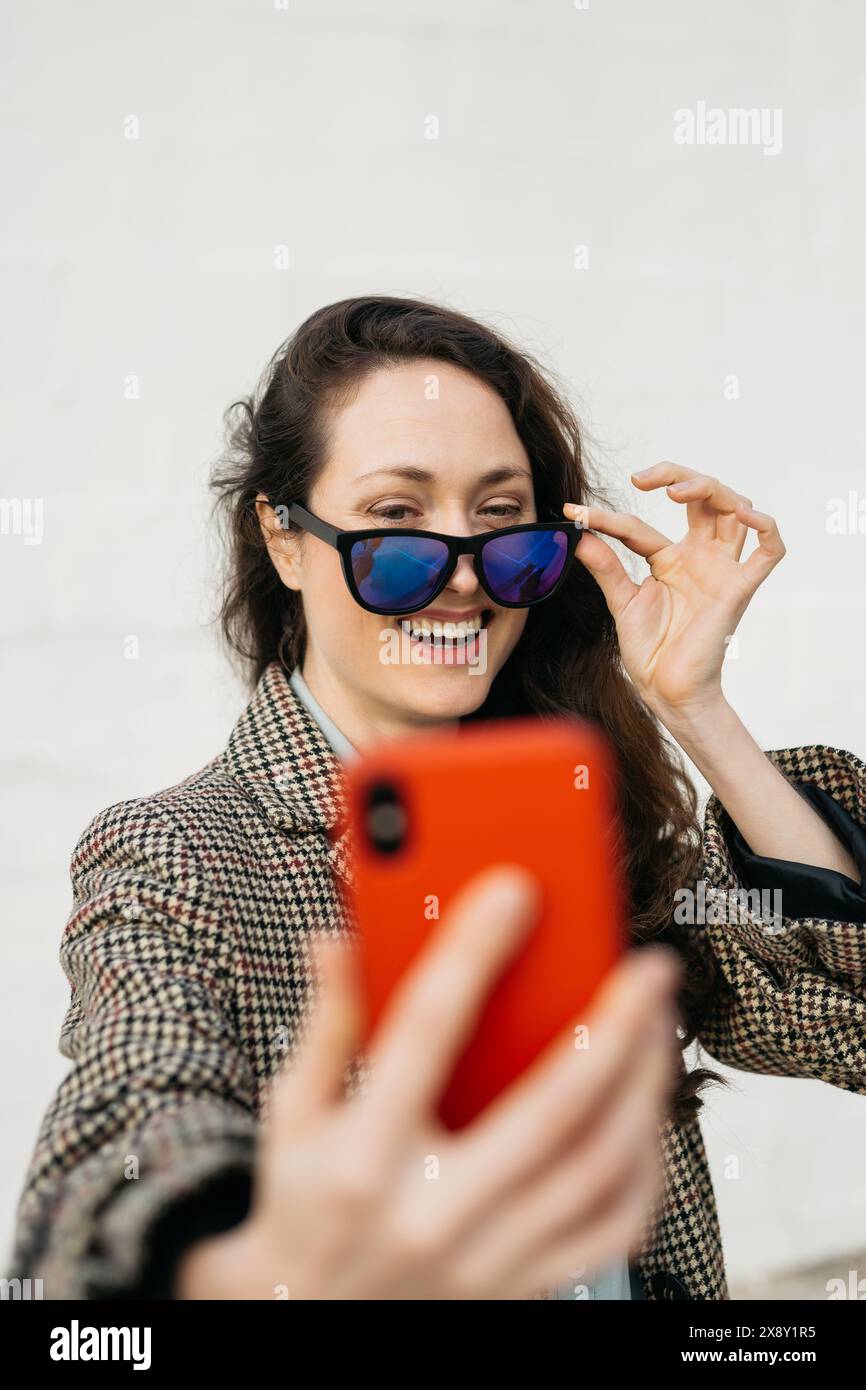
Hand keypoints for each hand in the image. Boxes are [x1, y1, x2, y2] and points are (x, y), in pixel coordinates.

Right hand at [177, 864, 681, 1300]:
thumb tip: (337, 939)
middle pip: (551, 1107)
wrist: (307, 1320)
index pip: (424, 1033)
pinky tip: (647, 1114)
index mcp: (363, 1156)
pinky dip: (645, 1166)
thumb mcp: (293, 1113)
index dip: (471, 952)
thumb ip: (326, 1024)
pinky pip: (613, 1228)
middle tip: (649, 968)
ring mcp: (486, 1258)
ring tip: (657, 1028)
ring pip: (598, 1166)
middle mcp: (431, 1211)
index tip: (515, 890)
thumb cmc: (304, 1202)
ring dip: (643, 1087)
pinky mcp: (524, 1287)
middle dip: (615, 1026)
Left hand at [564, 463, 785, 719]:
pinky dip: (767, 527)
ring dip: (712, 489)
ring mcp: (721, 570)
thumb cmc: (650, 651)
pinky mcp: (739, 589)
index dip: (607, 518)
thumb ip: (606, 566)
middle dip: (677, 476)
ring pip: (734, 510)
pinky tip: (746, 514)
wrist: (665, 690)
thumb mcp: (621, 602)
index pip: (641, 525)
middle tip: (640, 479)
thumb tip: (578, 534)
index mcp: (671, 559)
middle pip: (704, 497)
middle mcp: (700, 558)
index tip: (574, 514)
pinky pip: (770, 552)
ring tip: (676, 491)